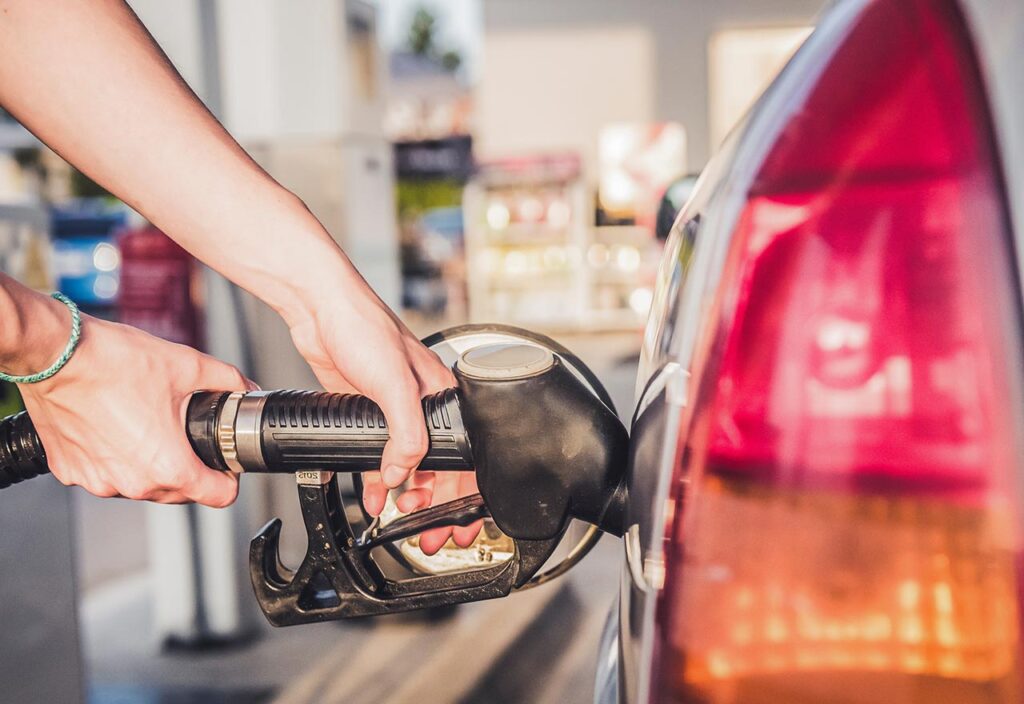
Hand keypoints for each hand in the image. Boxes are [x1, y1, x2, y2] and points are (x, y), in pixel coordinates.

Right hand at [19, 304, 254, 505]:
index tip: (225, 462)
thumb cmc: (113, 362)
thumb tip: (246, 388)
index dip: (229, 478)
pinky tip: (118, 427)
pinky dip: (118, 458)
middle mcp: (132, 483)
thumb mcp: (187, 366)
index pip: (219, 496)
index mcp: (167, 466)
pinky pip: (108, 474)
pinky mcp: (72, 471)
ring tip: (150, 426)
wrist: (56, 354)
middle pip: (181, 492)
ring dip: (153, 465)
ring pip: (143, 486)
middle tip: (188, 435)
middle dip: (192, 468)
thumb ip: (227, 381)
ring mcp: (99, 481)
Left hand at [281, 262, 482, 553]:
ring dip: (408, 495)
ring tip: (400, 517)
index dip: (466, 494)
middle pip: (442, 467)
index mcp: (444, 395)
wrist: (320, 309)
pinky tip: (374, 494)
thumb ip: (406, 434)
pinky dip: (380, 479)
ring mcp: (397, 410)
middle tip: (428, 532)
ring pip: (412, 465)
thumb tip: (402, 474)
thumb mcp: (395, 384)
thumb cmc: (364, 327)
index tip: (458, 523)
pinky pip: (382, 455)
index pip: (468, 455)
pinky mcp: (369, 411)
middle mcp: (425, 404)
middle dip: (436, 504)